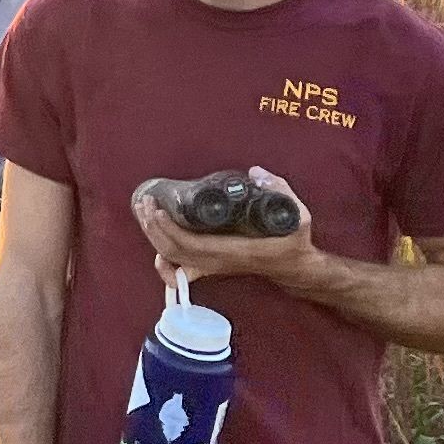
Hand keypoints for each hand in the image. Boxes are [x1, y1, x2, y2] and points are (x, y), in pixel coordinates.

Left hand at [131, 163, 320, 289]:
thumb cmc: (294, 242)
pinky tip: (156, 244)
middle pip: (172, 251)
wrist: (295, 268)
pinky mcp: (211, 267)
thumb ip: (281, 192)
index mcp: (233, 251)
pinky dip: (164, 261)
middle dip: (153, 227)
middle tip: (145, 202)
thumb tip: (257, 173)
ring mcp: (212, 267)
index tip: (157, 208)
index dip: (168, 228)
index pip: (190, 245)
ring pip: (172, 260)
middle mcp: (217, 262)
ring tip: (145, 212)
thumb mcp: (298, 217)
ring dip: (154, 238)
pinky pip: (181, 270)